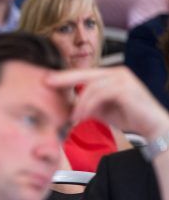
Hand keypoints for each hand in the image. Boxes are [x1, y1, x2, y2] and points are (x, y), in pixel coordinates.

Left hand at [46, 67, 168, 139]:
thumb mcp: (102, 109)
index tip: (47, 80)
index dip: (65, 76)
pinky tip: (81, 117)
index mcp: (110, 75)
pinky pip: (100, 95)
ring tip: (72, 117)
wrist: (153, 127)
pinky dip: (88, 106)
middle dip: (64, 79)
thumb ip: (86, 104)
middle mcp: (117, 73)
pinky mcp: (126, 88)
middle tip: (47, 83)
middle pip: (84, 74)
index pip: (84, 73)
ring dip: (79, 104)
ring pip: (91, 87)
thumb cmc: (129, 116)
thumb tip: (67, 105)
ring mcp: (123, 79)